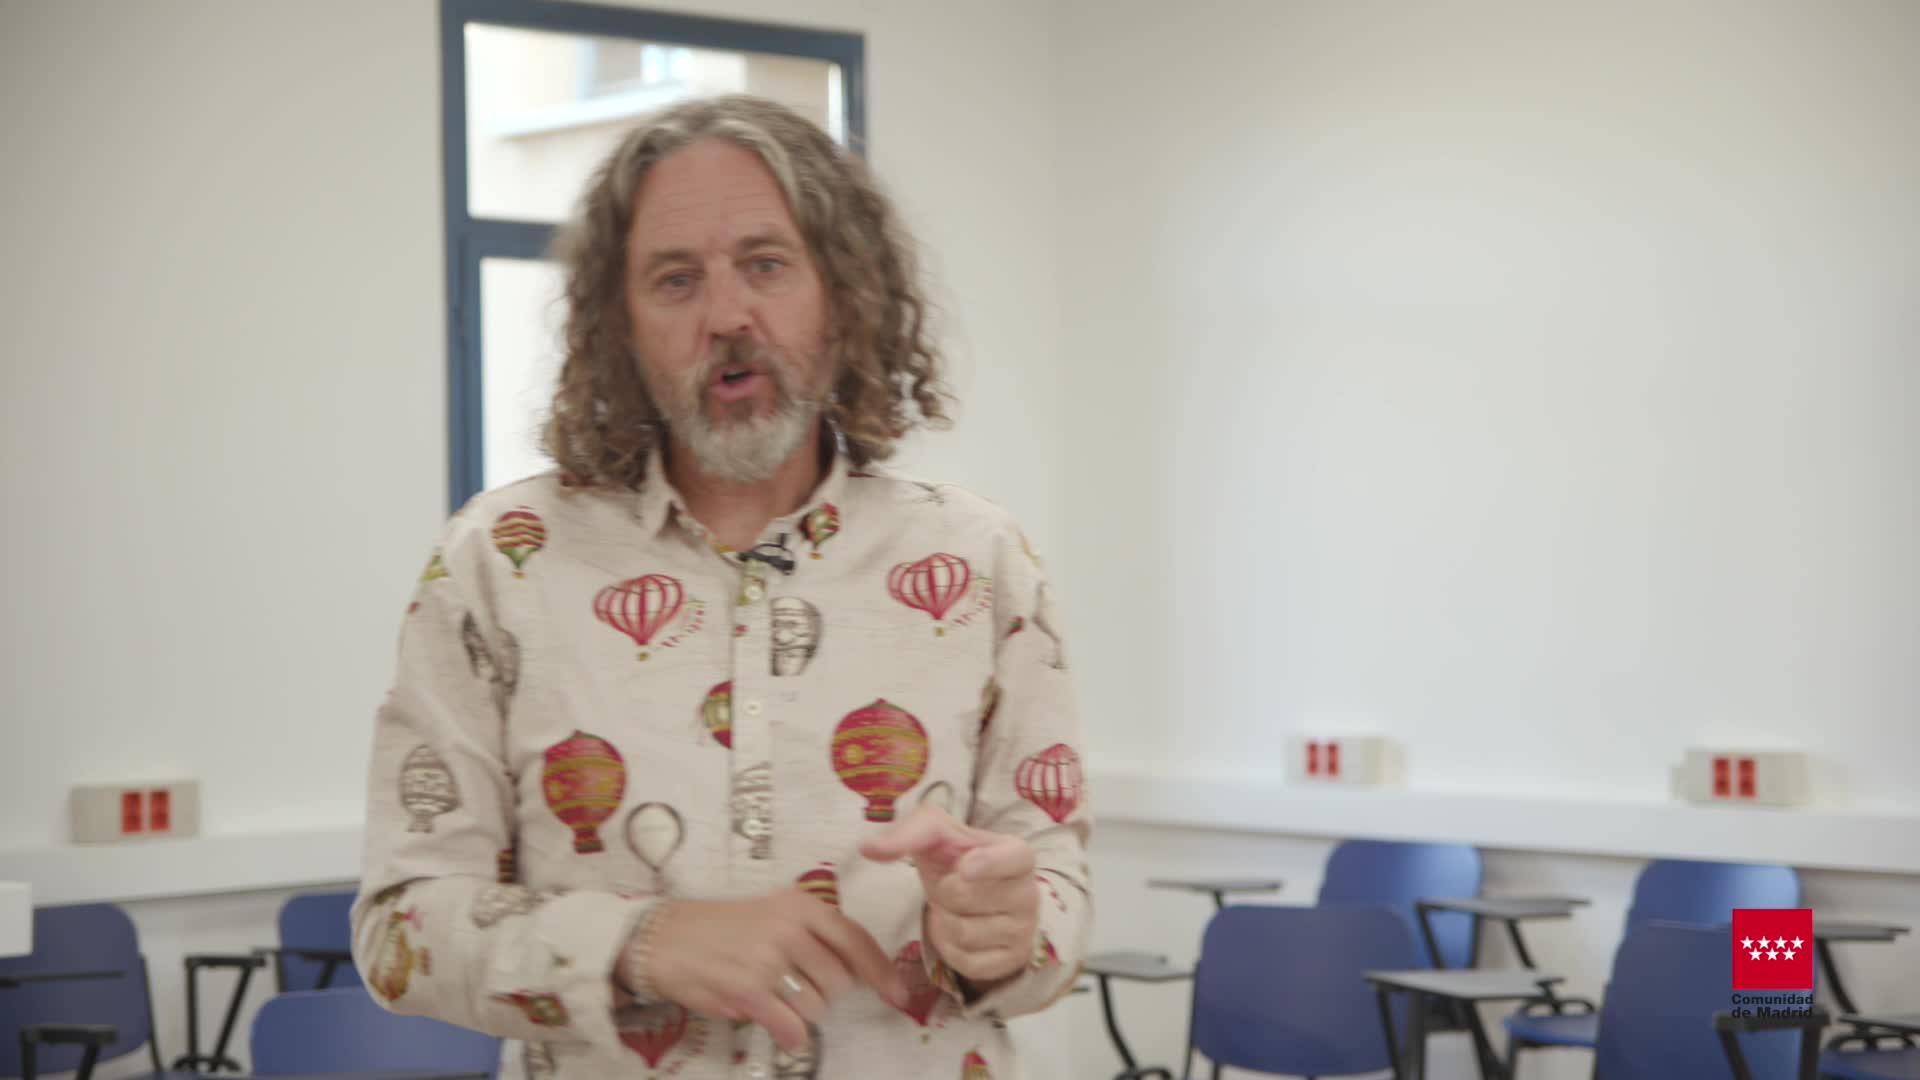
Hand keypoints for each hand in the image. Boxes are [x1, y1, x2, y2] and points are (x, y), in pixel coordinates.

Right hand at [636, 890, 907, 1053]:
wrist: (665, 938)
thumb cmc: (722, 928)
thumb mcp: (773, 913)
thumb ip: (814, 933)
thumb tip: (859, 970)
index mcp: (801, 905)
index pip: (856, 940)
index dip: (882, 972)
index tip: (899, 996)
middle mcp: (790, 928)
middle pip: (840, 981)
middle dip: (824, 993)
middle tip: (793, 987)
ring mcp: (769, 959)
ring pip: (817, 1006)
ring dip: (801, 1012)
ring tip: (773, 996)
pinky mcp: (749, 990)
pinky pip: (792, 1026)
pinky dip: (791, 1035)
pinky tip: (780, 1029)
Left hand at [861, 804, 1039, 984]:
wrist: (979, 904)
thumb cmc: (958, 862)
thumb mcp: (938, 837)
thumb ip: (908, 833)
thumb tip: (869, 848)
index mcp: (1018, 854)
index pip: (1014, 858)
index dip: (989, 863)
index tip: (965, 866)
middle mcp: (1029, 894)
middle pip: (966, 896)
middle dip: (943, 891)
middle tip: (950, 884)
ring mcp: (1023, 932)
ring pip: (964, 933)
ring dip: (944, 919)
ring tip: (953, 908)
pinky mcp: (1009, 962)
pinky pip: (965, 962)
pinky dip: (948, 947)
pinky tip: (955, 931)